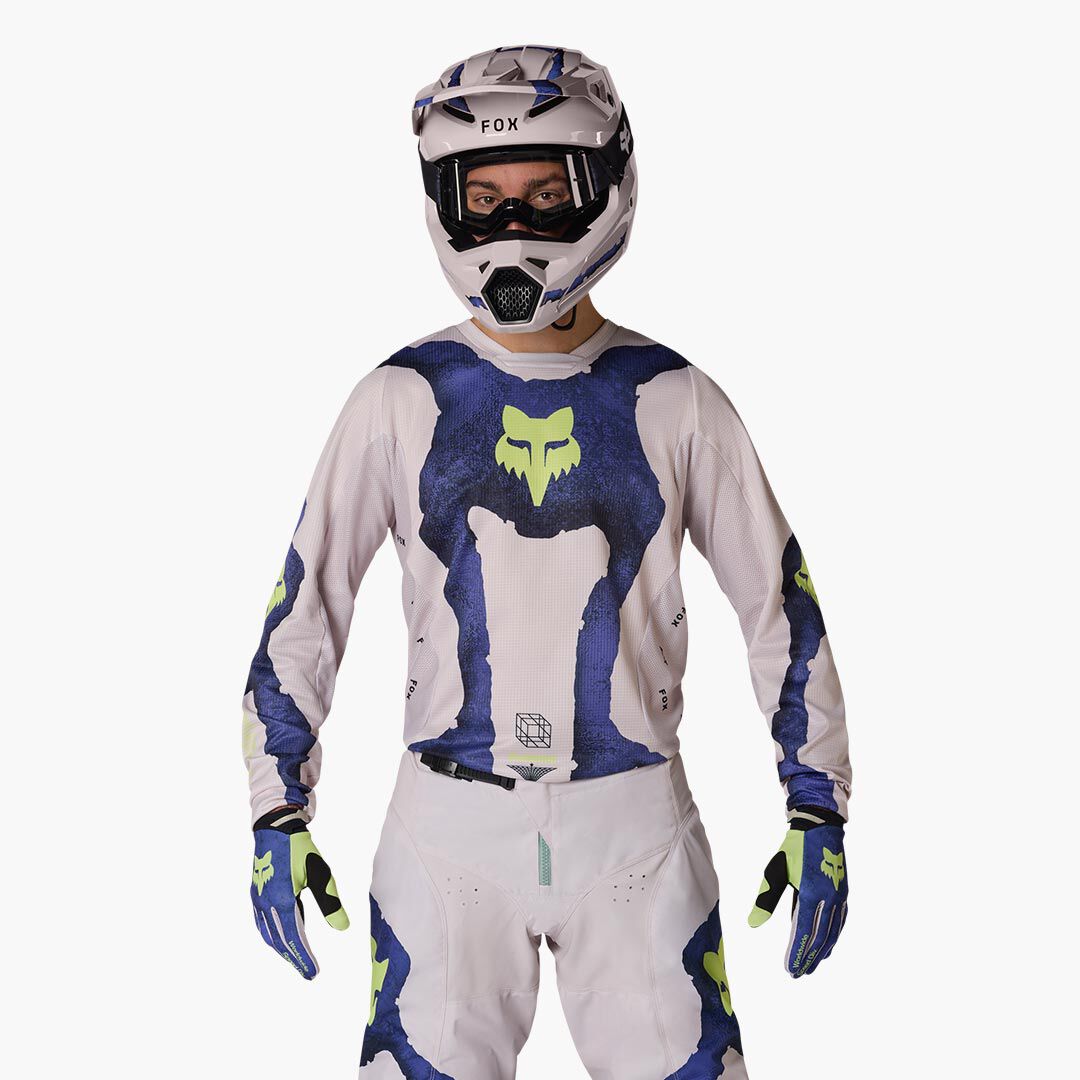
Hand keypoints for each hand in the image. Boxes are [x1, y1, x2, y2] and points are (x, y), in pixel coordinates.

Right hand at [250, 806, 349, 978]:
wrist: (275, 828)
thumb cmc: (300, 849)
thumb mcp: (320, 873)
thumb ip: (330, 902)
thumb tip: (343, 927)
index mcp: (281, 899)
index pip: (293, 937)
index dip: (303, 957)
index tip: (313, 973)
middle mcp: (265, 903)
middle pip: (279, 940)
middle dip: (294, 958)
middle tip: (309, 973)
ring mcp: (257, 899)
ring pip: (269, 934)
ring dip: (283, 949)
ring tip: (298, 959)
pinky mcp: (255, 894)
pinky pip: (263, 923)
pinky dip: (273, 935)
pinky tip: (282, 937)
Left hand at [748, 810, 847, 976]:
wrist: (820, 827)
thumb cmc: (794, 849)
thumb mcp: (775, 871)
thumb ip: (766, 900)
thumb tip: (753, 924)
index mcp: (812, 893)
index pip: (804, 932)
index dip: (798, 953)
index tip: (790, 970)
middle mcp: (829, 898)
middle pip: (820, 937)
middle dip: (809, 958)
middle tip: (798, 974)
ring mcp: (839, 897)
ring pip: (832, 932)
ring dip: (822, 951)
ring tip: (811, 966)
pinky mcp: (843, 894)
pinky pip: (839, 922)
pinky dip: (832, 938)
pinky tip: (827, 947)